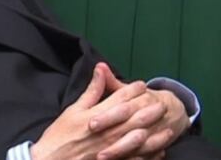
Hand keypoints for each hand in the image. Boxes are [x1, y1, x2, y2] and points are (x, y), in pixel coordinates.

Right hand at [30, 63, 169, 159]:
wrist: (52, 159)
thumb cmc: (61, 134)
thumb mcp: (73, 109)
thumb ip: (91, 91)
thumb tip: (101, 69)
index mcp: (99, 115)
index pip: (121, 99)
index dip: (133, 90)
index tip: (142, 85)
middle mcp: (109, 131)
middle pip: (135, 118)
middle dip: (150, 110)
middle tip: (163, 104)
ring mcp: (113, 149)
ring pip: (140, 139)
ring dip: (155, 133)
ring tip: (168, 127)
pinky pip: (136, 159)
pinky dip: (149, 155)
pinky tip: (159, 151)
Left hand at [90, 69, 190, 159]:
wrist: (174, 110)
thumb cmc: (144, 99)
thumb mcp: (129, 90)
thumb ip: (112, 81)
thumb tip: (99, 65)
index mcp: (141, 99)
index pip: (122, 108)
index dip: (107, 116)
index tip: (90, 124)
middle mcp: (149, 116)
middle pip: (129, 126)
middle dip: (112, 134)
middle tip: (94, 142)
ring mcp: (155, 132)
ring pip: (138, 143)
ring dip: (121, 150)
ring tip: (102, 156)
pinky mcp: (157, 145)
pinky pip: (148, 154)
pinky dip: (136, 158)